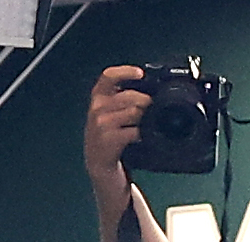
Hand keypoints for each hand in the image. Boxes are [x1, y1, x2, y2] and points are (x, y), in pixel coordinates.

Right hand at [85, 65, 147, 188]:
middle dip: (146, 101)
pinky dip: (142, 134)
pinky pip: (134, 131)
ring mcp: (102, 124)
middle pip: (129, 96)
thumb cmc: (108, 136)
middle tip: (152, 108)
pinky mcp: (110, 139)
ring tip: (145, 124)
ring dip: (145, 118)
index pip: (108, 76)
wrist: (98, 163)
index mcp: (98, 97)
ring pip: (134, 112)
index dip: (125, 71)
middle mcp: (97, 108)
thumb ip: (122, 99)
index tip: (141, 73)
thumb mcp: (108, 113)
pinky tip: (141, 137)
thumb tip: (150, 90)